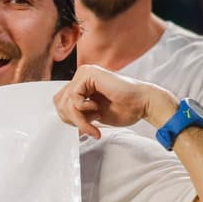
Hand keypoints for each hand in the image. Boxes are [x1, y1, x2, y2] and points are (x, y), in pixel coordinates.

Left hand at [53, 65, 177, 137]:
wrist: (143, 104)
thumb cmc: (124, 108)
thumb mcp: (92, 114)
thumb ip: (77, 112)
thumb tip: (61, 115)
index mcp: (82, 84)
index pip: (60, 102)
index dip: (69, 118)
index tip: (85, 127)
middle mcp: (82, 76)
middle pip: (60, 102)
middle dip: (73, 120)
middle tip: (89, 128)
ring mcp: (85, 73)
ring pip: (65, 101)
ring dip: (79, 118)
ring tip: (94, 122)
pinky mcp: (89, 74)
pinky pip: (73, 96)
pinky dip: (83, 109)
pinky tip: (97, 108)